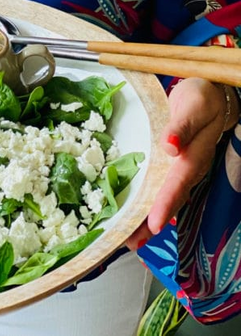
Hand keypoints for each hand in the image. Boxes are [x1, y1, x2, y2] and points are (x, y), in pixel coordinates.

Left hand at [126, 77, 236, 250]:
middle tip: (131, 243)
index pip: (178, 184)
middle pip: (169, 200)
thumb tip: (169, 146)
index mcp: (194, 156)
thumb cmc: (201, 98)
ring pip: (163, 199)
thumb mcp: (194, 105)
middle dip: (151, 223)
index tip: (154, 224)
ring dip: (146, 219)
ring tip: (128, 239)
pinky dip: (146, 203)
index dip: (165, 204)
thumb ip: (182, 127)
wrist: (209, 95)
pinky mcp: (171, 166)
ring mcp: (180, 170)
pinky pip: (159, 189)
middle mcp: (188, 169)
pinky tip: (132, 214)